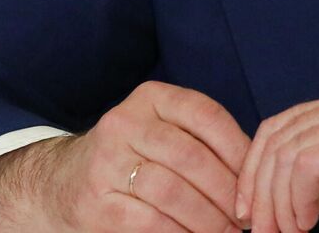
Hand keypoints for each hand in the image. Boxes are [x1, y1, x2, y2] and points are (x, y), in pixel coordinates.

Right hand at [0, 81, 249, 232]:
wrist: (62, 182)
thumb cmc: (132, 157)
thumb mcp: (162, 131)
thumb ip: (202, 140)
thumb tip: (256, 172)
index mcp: (151, 98)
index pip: (206, 115)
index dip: (239, 149)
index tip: (257, 178)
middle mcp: (125, 122)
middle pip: (192, 157)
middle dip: (227, 192)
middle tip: (247, 216)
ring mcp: (107, 162)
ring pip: (173, 192)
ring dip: (209, 218)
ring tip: (227, 231)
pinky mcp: (98, 202)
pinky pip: (151, 221)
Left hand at [235, 85, 318, 232]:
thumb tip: (270, 198)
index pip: (282, 125)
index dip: (256, 170)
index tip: (250, 214)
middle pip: (277, 134)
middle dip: (258, 189)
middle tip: (261, 230)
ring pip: (287, 150)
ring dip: (275, 201)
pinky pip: (307, 164)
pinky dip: (294, 200)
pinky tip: (307, 225)